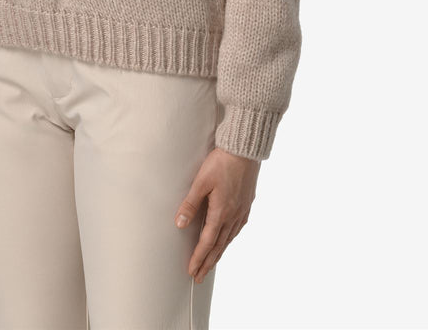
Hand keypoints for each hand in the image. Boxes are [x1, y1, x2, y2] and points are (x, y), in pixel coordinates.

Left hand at [173, 147, 259, 283]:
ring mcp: (242, 211)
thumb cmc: (221, 163)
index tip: (192, 271)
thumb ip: (190, 204)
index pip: (207, 242)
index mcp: (221, 212)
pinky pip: (237, 229)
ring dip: (218, 253)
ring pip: (229, 239)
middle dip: (208, 262)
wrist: (244, 150)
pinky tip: (227, 239)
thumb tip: (180, 224)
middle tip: (199, 277)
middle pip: (219, 246)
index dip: (199, 258)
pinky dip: (229, 239)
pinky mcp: (247, 204)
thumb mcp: (201, 182)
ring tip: (211, 263)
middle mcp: (233, 216)